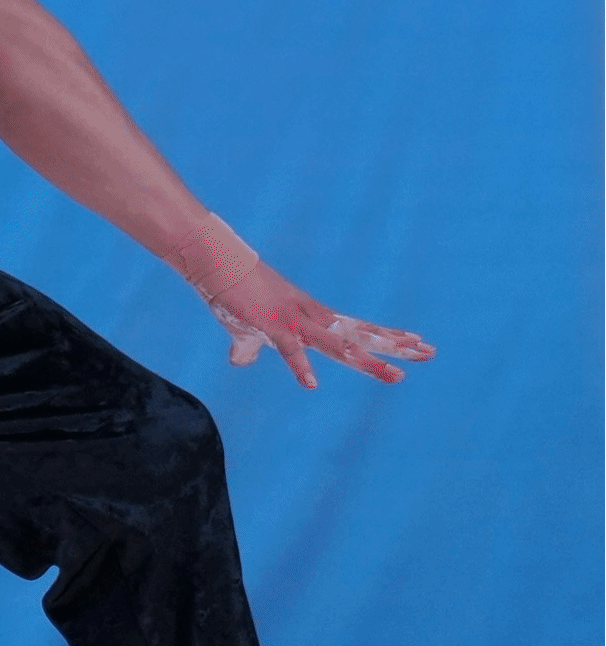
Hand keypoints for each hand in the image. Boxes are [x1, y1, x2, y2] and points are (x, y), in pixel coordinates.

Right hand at [206, 259, 435, 389]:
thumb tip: (239, 362)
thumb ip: (247, 346)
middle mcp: (312, 316)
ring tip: (398, 376)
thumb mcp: (243, 325)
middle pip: (360, 334)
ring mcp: (295, 320)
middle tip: (431, 352)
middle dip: (395, 345)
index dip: (386, 336)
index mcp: (310, 315)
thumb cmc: (230, 289)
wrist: (215, 259)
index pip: (356, 328)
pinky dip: (300, 366)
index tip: (416, 341)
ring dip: (369, 361)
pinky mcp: (272, 323)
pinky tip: (312, 385)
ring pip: (339, 344)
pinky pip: (290, 348)